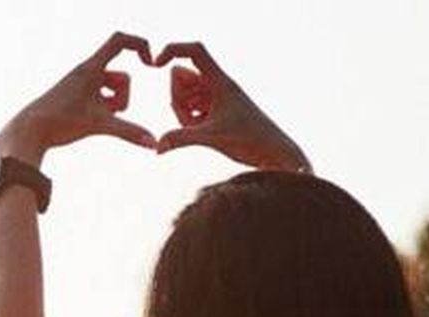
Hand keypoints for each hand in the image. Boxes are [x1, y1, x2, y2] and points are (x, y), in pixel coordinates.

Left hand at [0, 32, 157, 163]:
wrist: (28, 131)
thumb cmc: (60, 123)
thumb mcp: (99, 126)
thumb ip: (129, 132)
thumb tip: (154, 144)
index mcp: (90, 69)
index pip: (119, 42)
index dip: (139, 46)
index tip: (150, 63)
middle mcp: (86, 72)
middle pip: (122, 77)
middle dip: (123, 98)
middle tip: (109, 114)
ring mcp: (81, 85)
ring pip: (111, 91)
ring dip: (113, 106)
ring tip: (97, 120)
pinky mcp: (76, 98)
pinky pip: (101, 99)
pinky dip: (103, 110)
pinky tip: (92, 122)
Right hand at [154, 41, 309, 171]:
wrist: (274, 153)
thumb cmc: (251, 140)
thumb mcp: (212, 138)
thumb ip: (181, 139)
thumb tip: (157, 146)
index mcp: (220, 81)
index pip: (193, 51)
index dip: (172, 50)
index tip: (155, 65)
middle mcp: (218, 85)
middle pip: (182, 76)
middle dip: (177, 98)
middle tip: (188, 120)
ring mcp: (217, 99)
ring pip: (186, 96)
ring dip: (183, 112)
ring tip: (196, 129)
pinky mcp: (218, 112)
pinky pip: (193, 109)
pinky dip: (190, 121)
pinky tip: (200, 133)